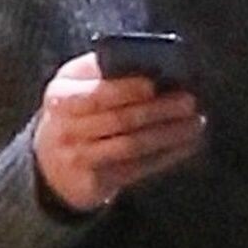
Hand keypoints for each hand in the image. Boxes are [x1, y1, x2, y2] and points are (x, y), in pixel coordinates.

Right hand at [33, 54, 202, 213]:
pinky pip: (136, 168)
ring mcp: (78, 157)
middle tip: (189, 102)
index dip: (127, 89)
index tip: (156, 84)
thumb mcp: (78, 87)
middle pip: (119, 119)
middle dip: (158, 110)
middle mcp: (65, 127)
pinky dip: (166, 155)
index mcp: (61, 95)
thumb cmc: (76, 114)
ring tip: (196, 123)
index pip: (97, 93)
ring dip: (168, 134)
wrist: (50, 164)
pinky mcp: (95, 182)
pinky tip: (187, 144)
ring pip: (131, 145)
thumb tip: (156, 65)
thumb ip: (106, 73)